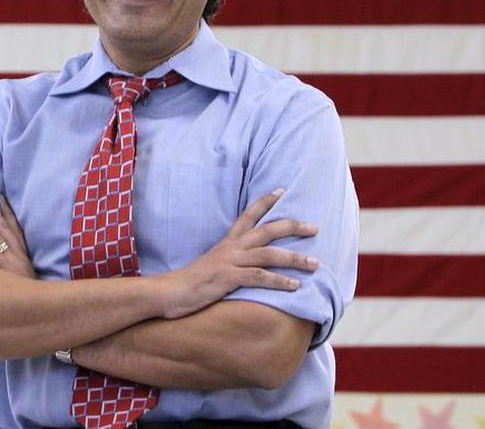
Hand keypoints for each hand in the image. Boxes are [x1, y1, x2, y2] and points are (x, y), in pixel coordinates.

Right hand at [161, 189, 318, 318]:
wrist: (169, 293)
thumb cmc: (191, 283)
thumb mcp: (213, 266)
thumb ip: (230, 262)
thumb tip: (246, 267)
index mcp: (226, 243)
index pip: (248, 215)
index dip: (265, 202)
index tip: (281, 190)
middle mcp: (230, 248)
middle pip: (267, 230)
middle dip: (292, 226)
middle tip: (315, 227)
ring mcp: (229, 261)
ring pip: (268, 254)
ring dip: (295, 258)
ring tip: (315, 263)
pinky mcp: (228, 278)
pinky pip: (259, 276)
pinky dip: (279, 281)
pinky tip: (295, 286)